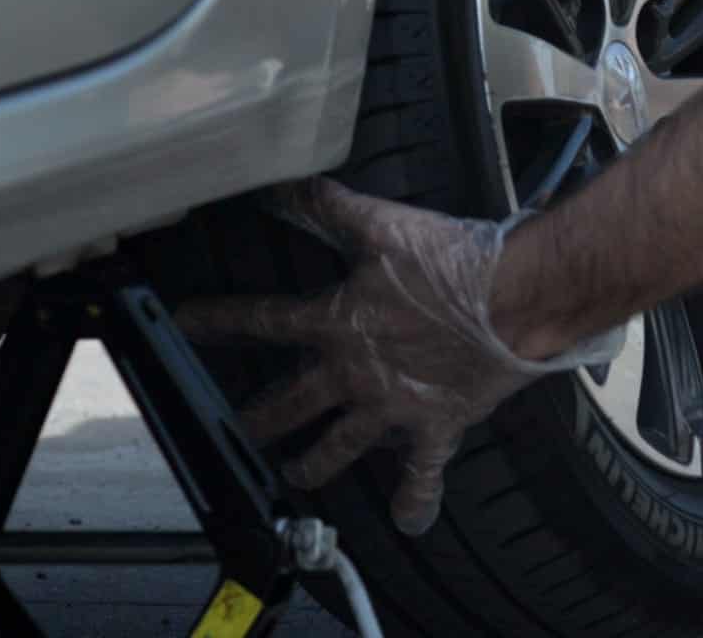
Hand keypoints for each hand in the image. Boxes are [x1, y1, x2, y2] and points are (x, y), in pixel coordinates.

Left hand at [176, 178, 622, 534]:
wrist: (515, 299)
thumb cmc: (453, 262)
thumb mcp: (384, 225)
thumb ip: (329, 205)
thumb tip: (282, 181)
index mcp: (337, 324)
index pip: (264, 321)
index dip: (219, 320)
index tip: (186, 322)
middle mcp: (354, 374)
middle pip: (290, 402)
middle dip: (259, 417)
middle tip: (241, 427)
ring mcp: (391, 408)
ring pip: (340, 447)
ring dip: (316, 463)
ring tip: (300, 473)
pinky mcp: (435, 426)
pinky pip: (421, 472)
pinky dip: (416, 498)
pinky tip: (410, 520)